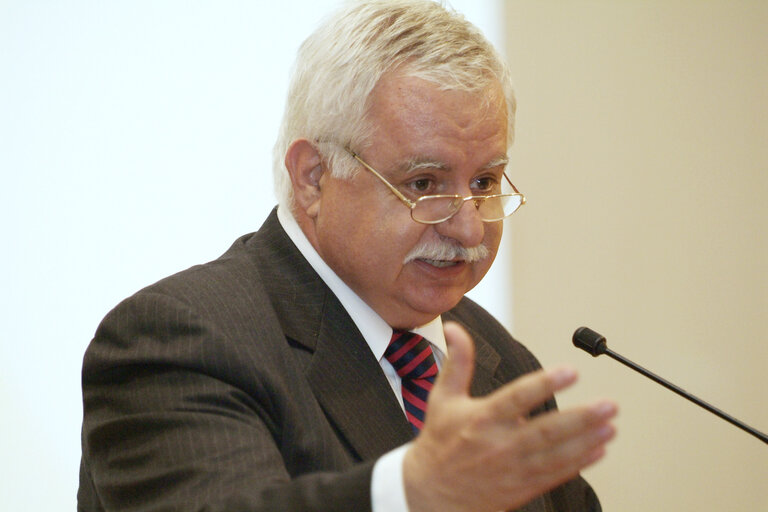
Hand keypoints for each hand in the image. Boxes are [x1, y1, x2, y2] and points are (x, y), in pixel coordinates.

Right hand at [402, 322, 616, 511]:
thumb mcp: (443, 398)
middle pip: (546, 430)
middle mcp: (500, 444)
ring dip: (586, 440)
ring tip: (610, 426)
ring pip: (556, 454)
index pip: (517, 397)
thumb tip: (455, 329)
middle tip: (608, 405)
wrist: (430, 494)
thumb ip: (457, 362)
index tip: (570, 372)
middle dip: (580, 418)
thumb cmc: (438, 443)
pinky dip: (578, 463)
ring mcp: (513, 468)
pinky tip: (598, 450)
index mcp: (481, 418)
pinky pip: (555, 475)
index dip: (545, 384)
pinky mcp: (521, 487)